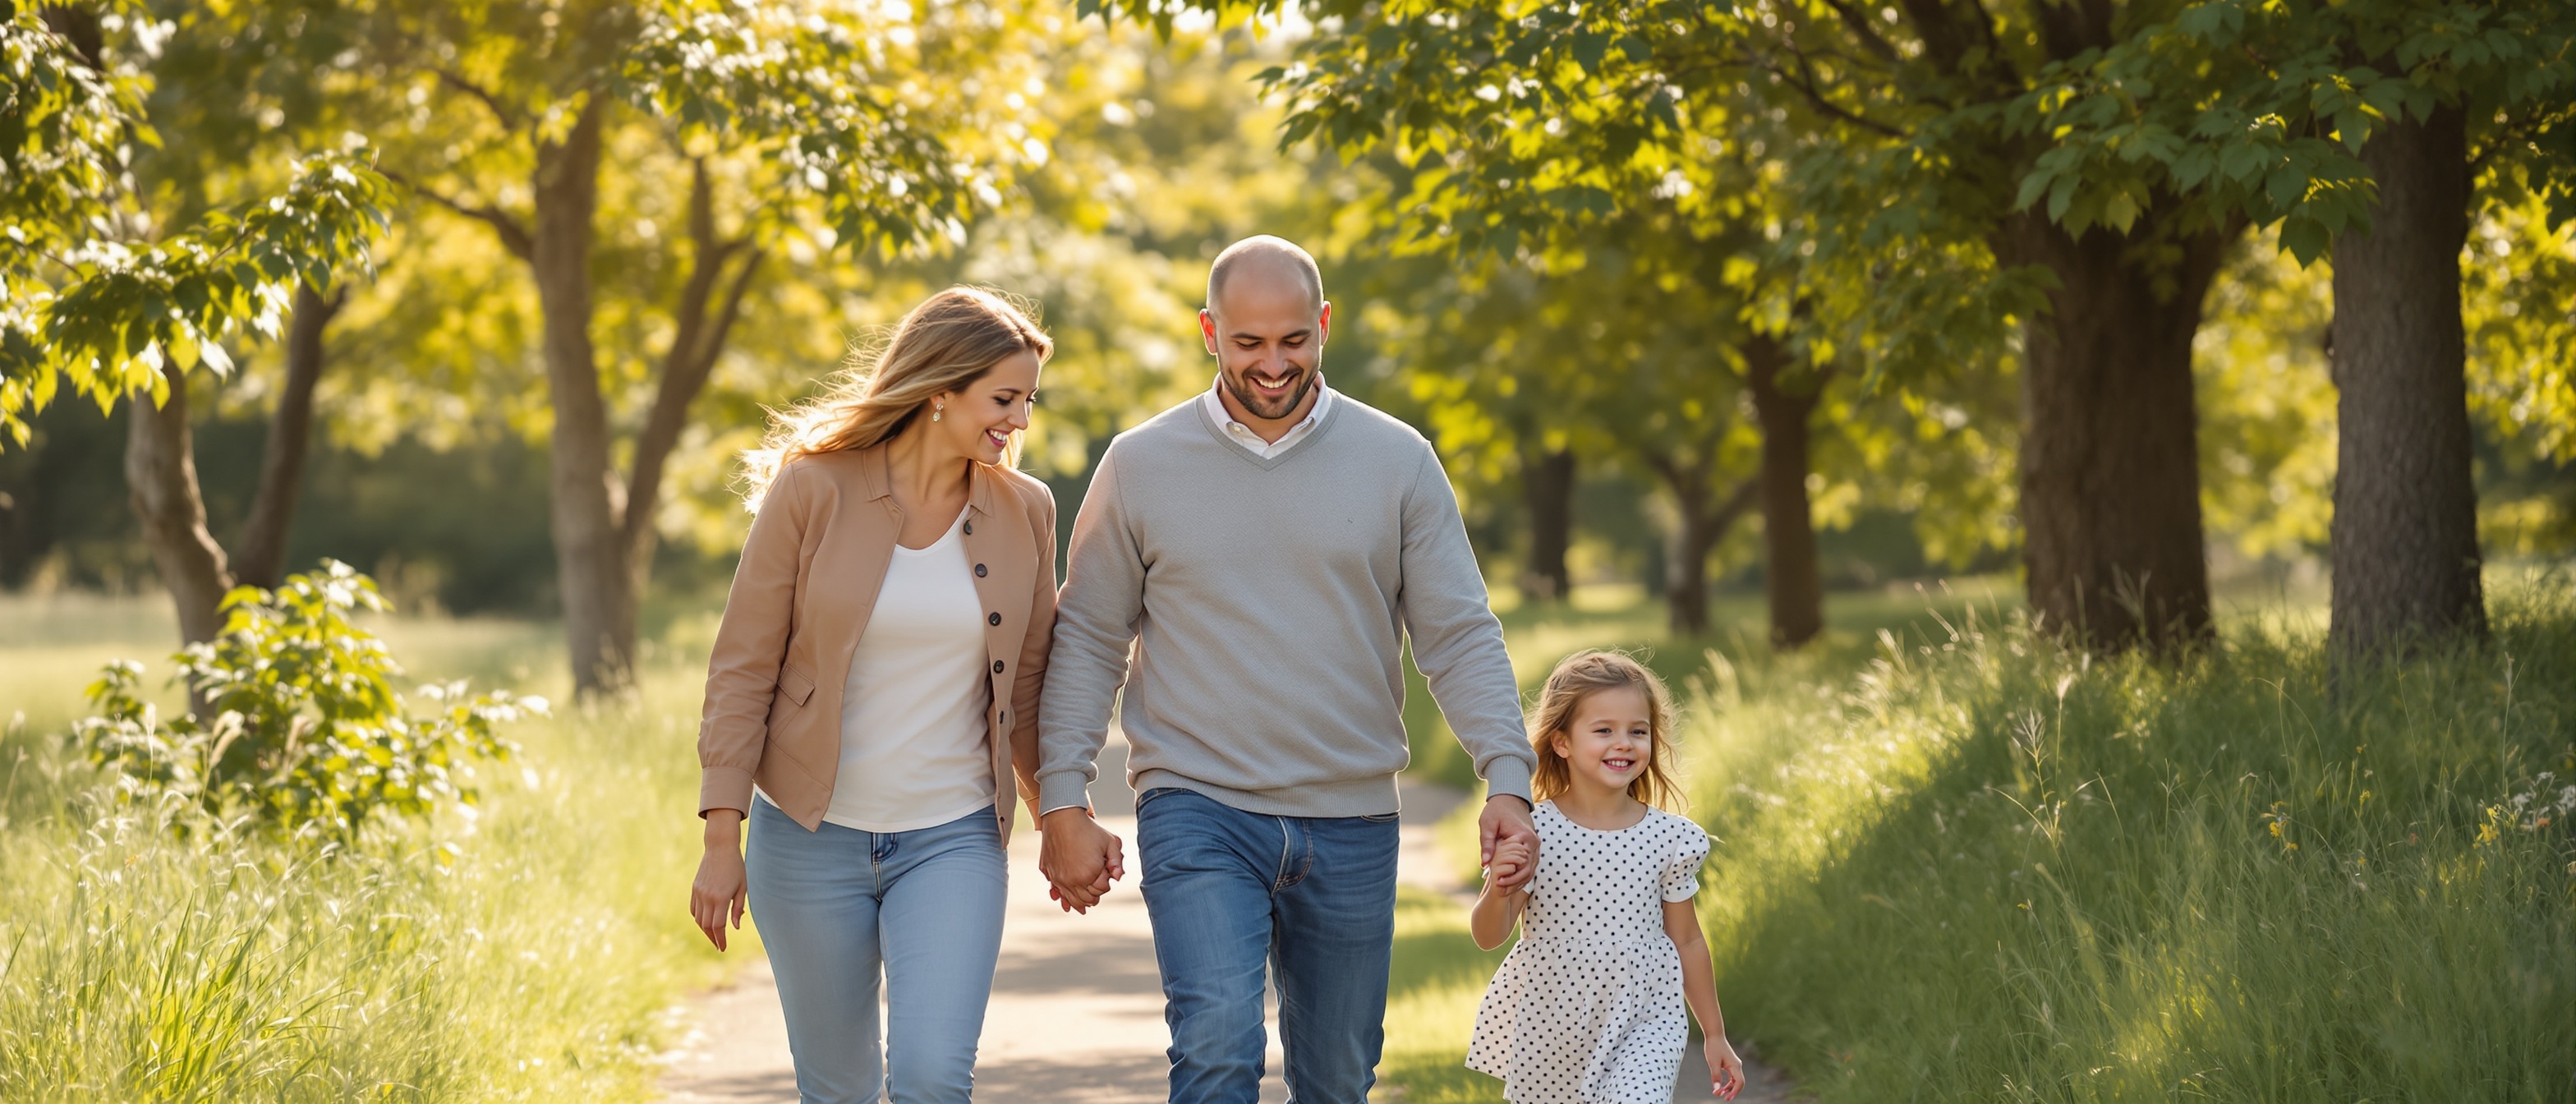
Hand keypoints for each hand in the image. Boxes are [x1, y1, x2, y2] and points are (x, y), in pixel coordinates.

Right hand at [690, 810, 748, 950]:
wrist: (720, 848)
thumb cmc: (736, 867)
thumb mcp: (742, 887)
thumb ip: (738, 908)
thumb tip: (735, 926)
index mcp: (721, 898)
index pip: (719, 926)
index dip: (721, 939)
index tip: (723, 948)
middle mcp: (707, 897)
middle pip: (706, 925)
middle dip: (713, 938)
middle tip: (719, 945)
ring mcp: (699, 893)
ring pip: (698, 919)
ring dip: (705, 929)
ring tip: (714, 935)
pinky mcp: (694, 888)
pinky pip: (694, 909)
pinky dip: (698, 918)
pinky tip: (706, 921)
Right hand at [1037, 807, 1124, 913]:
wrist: (1062, 818)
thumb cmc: (1088, 829)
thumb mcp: (1110, 842)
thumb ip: (1117, 861)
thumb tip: (1118, 878)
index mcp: (1090, 873)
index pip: (1102, 889)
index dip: (1106, 880)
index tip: (1104, 868)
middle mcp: (1073, 880)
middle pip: (1089, 898)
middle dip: (1096, 892)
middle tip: (1098, 881)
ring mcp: (1059, 879)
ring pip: (1073, 901)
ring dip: (1082, 901)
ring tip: (1088, 901)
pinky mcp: (1050, 874)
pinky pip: (1058, 893)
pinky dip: (1065, 900)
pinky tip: (1067, 904)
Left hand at [1479, 794, 1538, 889]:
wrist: (1510, 798)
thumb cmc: (1497, 810)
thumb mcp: (1487, 824)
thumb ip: (1487, 844)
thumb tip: (1485, 864)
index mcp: (1524, 837)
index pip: (1521, 864)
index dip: (1510, 877)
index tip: (1497, 884)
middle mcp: (1534, 843)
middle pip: (1528, 870)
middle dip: (1514, 883)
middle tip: (1499, 891)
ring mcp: (1536, 845)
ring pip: (1531, 870)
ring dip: (1518, 882)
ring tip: (1503, 891)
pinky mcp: (1533, 847)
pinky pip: (1530, 865)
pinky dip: (1521, 875)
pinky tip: (1509, 883)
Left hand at [1707, 1036, 1744, 1099]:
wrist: (1714, 1035)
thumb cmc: (1713, 1047)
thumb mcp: (1713, 1063)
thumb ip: (1716, 1077)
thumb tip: (1717, 1090)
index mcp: (1735, 1066)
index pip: (1739, 1082)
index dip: (1735, 1092)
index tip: (1727, 1098)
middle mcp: (1737, 1066)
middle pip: (1739, 1083)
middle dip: (1732, 1091)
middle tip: (1724, 1098)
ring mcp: (1734, 1065)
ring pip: (1735, 1080)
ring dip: (1728, 1088)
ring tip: (1719, 1093)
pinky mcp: (1730, 1064)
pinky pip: (1732, 1076)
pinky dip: (1727, 1082)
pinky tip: (1720, 1086)